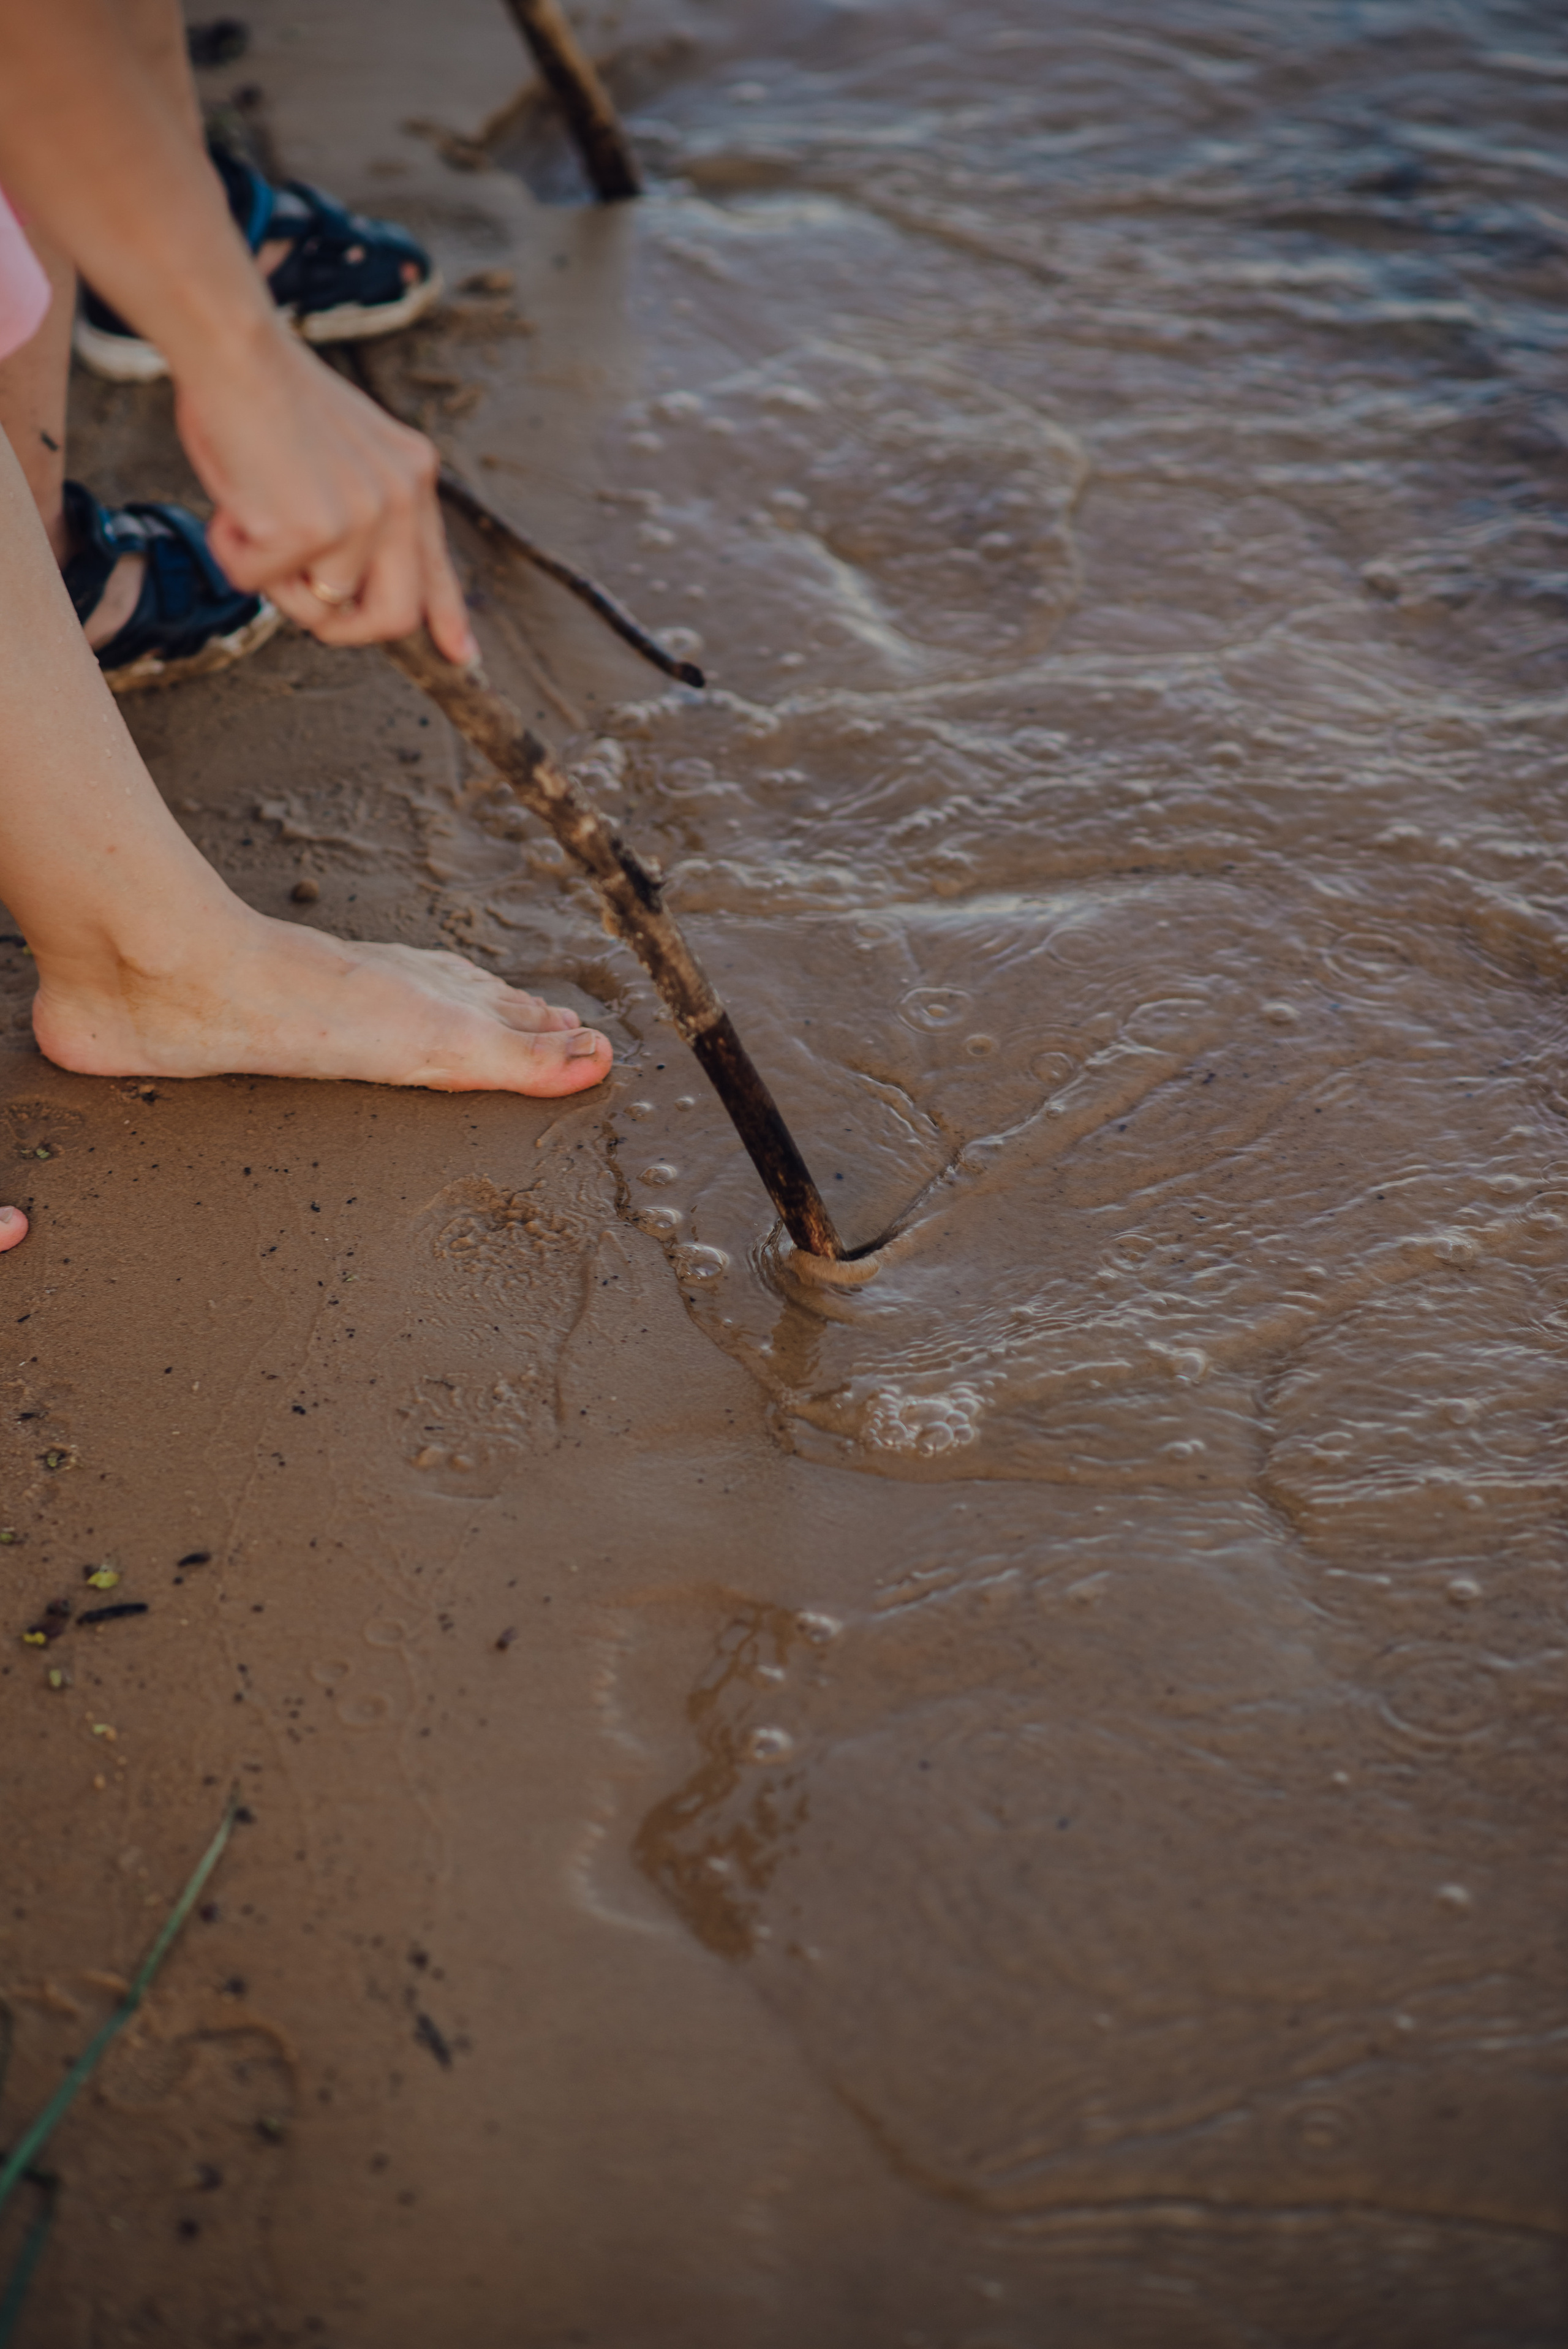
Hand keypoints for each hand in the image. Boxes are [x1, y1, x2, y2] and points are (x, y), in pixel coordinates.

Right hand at [174, 321, 476, 664]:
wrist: (232, 347)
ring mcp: (361, 518)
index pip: (436, 567)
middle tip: (296, 598)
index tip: (461, 654)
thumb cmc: (265, 393)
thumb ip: (361, 509)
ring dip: (271, 576)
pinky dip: (231, 552)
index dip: (448, 617)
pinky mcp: (312, 530)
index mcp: (412, 476)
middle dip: (343, 627)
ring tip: (249, 515)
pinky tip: (229, 504)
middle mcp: (400, 500)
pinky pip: (257, 582)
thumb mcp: (342, 453)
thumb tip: (344, 583)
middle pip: (394, 616)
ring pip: (316, 605)